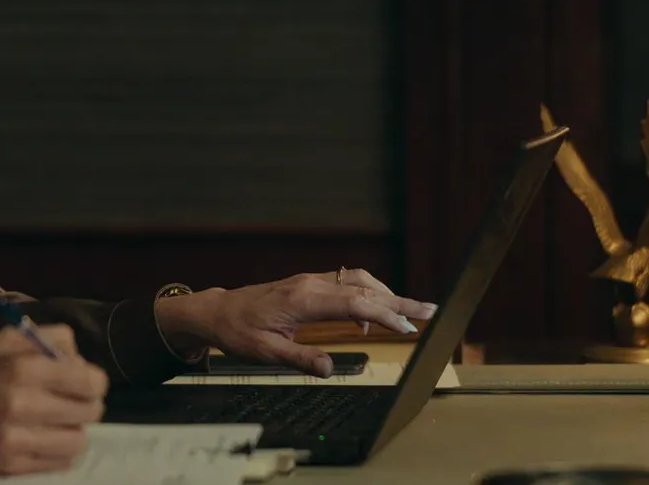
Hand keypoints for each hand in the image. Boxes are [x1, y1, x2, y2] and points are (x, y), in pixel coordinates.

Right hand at [0, 324, 108, 477]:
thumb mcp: (6, 341)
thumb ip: (49, 339)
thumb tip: (81, 358)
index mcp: (22, 367)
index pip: (89, 380)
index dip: (94, 382)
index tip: (85, 383)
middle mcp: (21, 403)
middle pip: (90, 411)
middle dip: (87, 406)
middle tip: (73, 403)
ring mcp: (16, 438)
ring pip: (79, 440)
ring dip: (74, 431)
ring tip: (59, 423)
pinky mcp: (12, 465)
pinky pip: (60, 462)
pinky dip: (59, 451)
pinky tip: (45, 438)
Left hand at [154, 269, 435, 376]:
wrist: (218, 311)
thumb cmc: (239, 331)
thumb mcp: (266, 352)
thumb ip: (300, 359)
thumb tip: (331, 369)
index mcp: (303, 300)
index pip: (354, 303)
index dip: (384, 314)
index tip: (407, 326)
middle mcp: (311, 284)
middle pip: (364, 288)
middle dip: (399, 300)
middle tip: (430, 310)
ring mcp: (311, 281)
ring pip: (358, 281)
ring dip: (386, 294)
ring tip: (409, 313)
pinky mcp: (309, 284)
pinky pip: (346, 283)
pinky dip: (366, 294)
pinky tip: (369, 316)